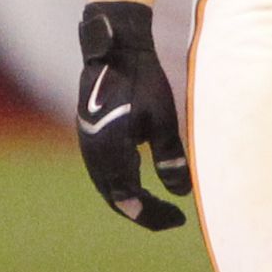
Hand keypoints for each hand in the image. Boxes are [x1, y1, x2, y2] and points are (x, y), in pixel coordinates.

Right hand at [76, 0, 191, 230]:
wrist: (115, 50)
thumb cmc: (142, 81)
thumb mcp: (162, 119)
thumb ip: (170, 157)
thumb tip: (183, 193)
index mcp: (111, 155)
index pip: (130, 201)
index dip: (154, 215)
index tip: (179, 220)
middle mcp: (94, 156)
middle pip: (117, 199)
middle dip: (145, 212)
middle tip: (173, 218)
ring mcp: (88, 147)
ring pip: (110, 187)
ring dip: (133, 200)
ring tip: (160, 205)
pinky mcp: (90, 138)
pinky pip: (106, 172)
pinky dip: (124, 184)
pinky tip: (142, 181)